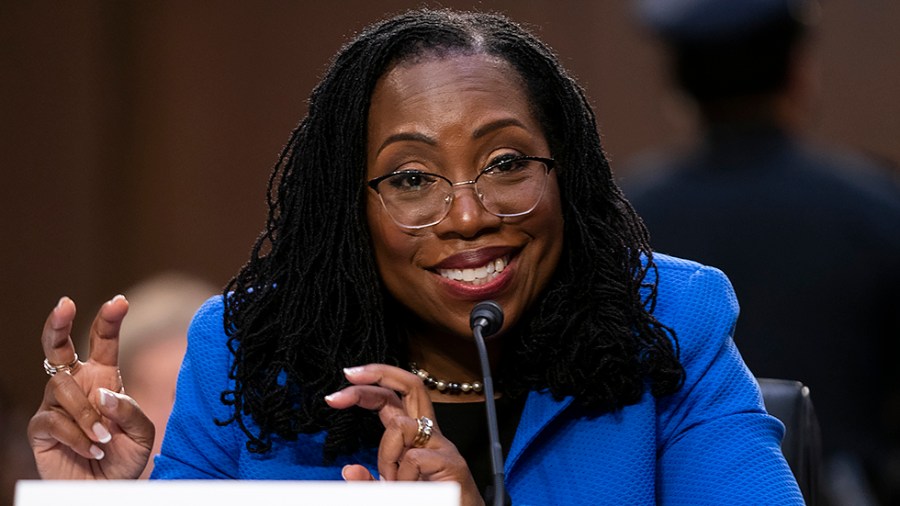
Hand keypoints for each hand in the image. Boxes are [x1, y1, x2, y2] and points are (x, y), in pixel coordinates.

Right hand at [27, 296, 153, 478]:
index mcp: (103, 378)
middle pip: (58, 346)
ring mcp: (55, 405)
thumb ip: (129, 411)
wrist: (106, 491)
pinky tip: (92, 450)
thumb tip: (103, 394)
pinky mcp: (41, 428)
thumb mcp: (141, 434)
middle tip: (66, 304)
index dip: (108, 320)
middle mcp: (76, 386)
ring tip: (103, 439)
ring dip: (86, 414)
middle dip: (59, 322)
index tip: (119, 301)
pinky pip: (54, 420)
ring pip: (62, 387)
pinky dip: (77, 436)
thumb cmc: (124, 459)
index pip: (103, 342)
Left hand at [325, 364, 484, 505]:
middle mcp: (429, 433)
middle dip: (378, 373)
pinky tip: (412, 489)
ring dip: (387, 456)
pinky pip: (413, 459)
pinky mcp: (451, 462)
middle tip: (349, 377)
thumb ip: (369, 481)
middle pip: (411, 385)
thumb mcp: (389, 490)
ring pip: (401, 426)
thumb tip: (348, 470)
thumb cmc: (430, 502)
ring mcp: (442, 445)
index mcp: (414, 435)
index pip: (393, 397)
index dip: (369, 387)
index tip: (337, 395)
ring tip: (395, 482)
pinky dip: (404, 478)